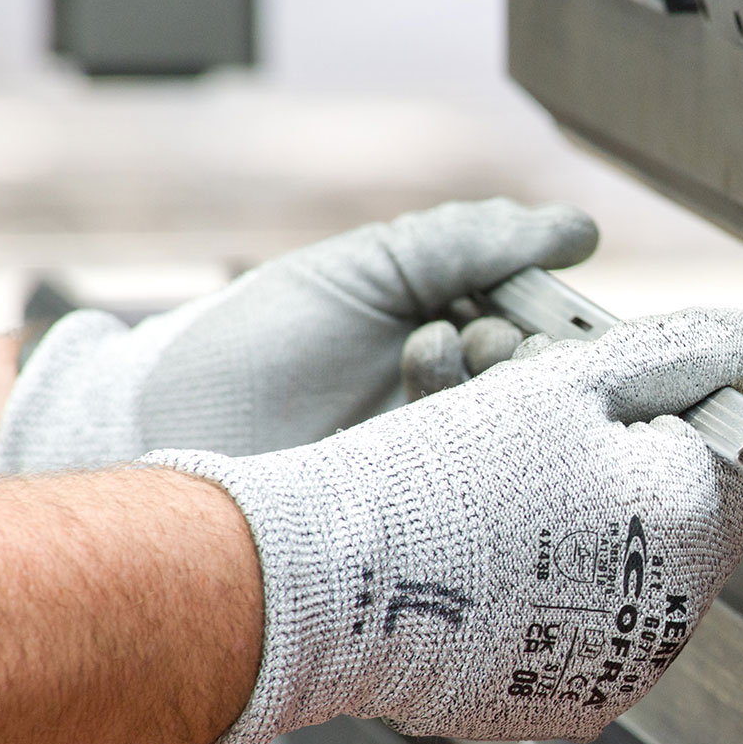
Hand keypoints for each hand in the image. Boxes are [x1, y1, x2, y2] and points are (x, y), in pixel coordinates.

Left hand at [0, 199, 597, 473]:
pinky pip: (492, 475)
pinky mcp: (433, 514)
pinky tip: (418, 388)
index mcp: (443, 333)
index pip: (537, 320)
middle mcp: (452, 398)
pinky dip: (466, 416)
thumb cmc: (250, 349)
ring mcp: (443, 458)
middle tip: (500, 336)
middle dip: (534, 348)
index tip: (538, 294)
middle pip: (546, 379)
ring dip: (496, 374)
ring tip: (437, 353)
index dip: (551, 306)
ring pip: (525, 423)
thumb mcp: (362, 272)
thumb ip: (466, 242)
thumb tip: (577, 229)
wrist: (164, 436)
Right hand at [144, 307, 742, 743]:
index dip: (691, 416)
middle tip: (560, 452)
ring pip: (654, 579)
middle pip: (704, 520)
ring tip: (519, 515)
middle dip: (651, 478)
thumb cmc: (444, 475)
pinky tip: (503, 572)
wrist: (333, 588)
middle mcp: (684, 604)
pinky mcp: (577, 702)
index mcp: (698, 512)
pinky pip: (599, 636)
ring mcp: (630, 663)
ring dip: (613, 541)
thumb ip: (685, 354)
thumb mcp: (569, 382)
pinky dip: (569, 601)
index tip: (630, 407)